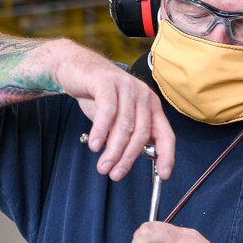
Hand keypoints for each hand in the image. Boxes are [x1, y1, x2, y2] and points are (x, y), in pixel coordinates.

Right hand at [51, 40, 174, 181]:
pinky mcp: (107, 82)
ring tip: (103, 166)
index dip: (167, 155)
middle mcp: (143, 95)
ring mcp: (126, 87)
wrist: (76, 67)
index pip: (165, 134)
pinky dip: (101, 131)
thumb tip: (127, 160)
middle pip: (141, 133)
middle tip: (115, 174)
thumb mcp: (116, 118)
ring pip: (124, 126)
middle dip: (128, 158)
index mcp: (150, 106)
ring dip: (113, 150)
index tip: (164, 175)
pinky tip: (95, 146)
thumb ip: (125, 135)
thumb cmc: (98, 95)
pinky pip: (107, 112)